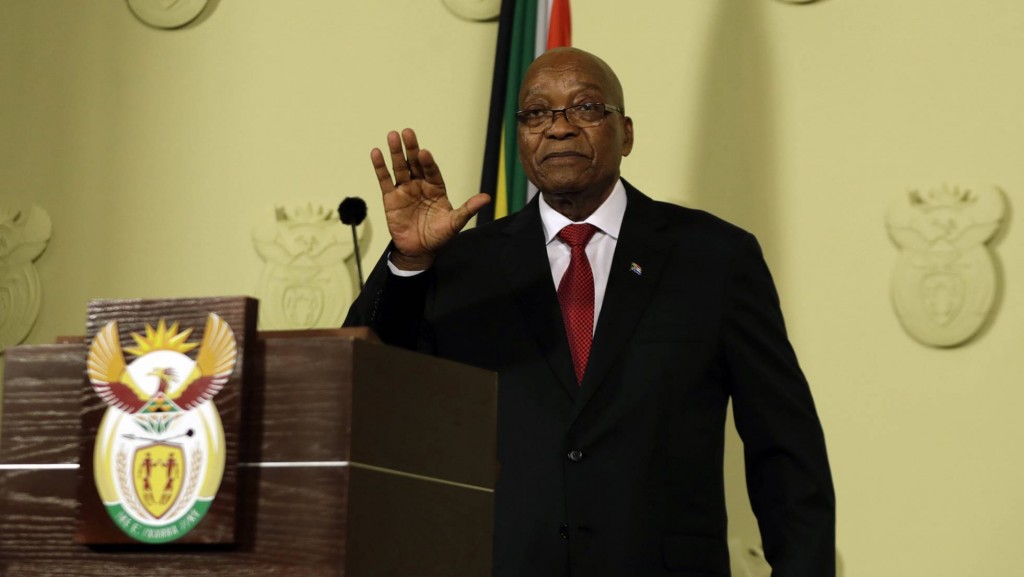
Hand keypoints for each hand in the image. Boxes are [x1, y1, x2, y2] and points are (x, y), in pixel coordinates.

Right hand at [371, 128, 490, 269]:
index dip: (428, 162)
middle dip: (411, 148)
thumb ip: (468, 209)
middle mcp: (420, 185)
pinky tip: (376, 153)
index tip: (425, 152)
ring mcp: (405, 190)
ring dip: (395, 152)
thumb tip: (487, 198)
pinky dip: (380, 167)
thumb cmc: (438, 236)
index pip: (432, 171)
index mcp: (436, 188)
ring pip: (399, 167)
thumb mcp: (454, 223)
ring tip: (392, 136)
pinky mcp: (391, 198)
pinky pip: (385, 180)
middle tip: (407, 132)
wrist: (419, 251)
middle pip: (415, 163)